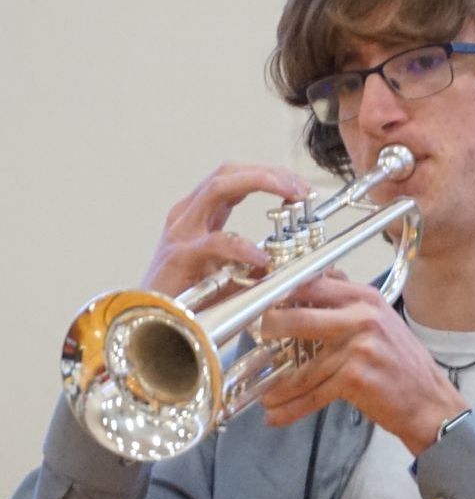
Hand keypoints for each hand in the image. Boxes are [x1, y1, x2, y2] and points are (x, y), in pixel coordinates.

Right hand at [142, 162, 311, 297]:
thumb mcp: (230, 271)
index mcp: (200, 213)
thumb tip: (294, 255)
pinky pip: (213, 242)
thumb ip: (256, 257)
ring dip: (261, 184)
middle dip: (270, 173)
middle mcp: (188, 214)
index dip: (271, 173)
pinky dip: (242, 245)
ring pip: (218, 187)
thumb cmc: (190, 300)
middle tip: (302, 188)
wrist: (150, 327)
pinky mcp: (178, 257)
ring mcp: (181, 232)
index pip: (236, 175)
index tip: (301, 186)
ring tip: (292, 197)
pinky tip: (262, 257)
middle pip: (229, 171)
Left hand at [259, 275, 467, 455]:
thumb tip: (316, 279)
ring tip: (267, 395)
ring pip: (305, 366)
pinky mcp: (354, 377)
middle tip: (259, 337)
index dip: (285, 291)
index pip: (315, 284)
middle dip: (272, 328)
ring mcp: (358, 347)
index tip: (265, 300)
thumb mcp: (381, 319)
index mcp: (366, 298)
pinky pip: (314, 393)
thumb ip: (350, 301)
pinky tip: (277, 415)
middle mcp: (362, 317)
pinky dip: (293, 408)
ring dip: (280, 385)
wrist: (429, 401)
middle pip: (301, 317)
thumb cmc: (402, 362)